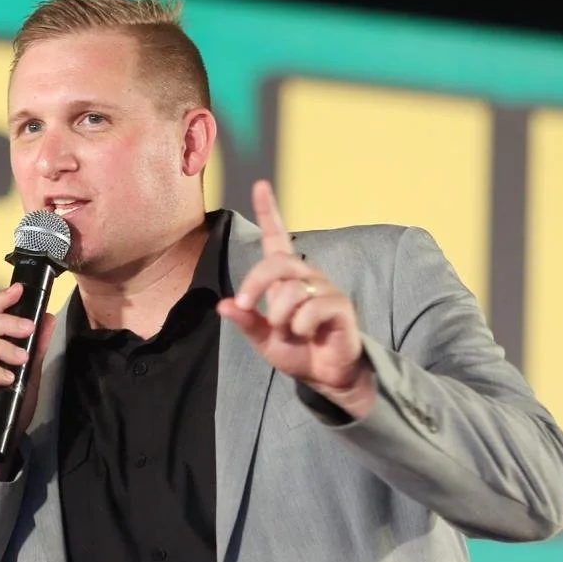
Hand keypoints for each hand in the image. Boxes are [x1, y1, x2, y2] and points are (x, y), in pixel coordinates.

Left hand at [217, 181, 374, 417]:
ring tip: (291, 332)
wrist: (326, 376)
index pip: (277, 237)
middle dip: (254, 284)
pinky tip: (310, 334)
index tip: (261, 185)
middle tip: (245, 307)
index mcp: (286, 278)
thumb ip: (245, 322)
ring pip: (291, 291)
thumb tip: (223, 306)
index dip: (269, 211)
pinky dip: (302, 326)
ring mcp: (325, 288)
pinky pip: (311, 309)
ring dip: (280, 318)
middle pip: (277, 263)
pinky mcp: (340, 306)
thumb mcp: (262, 339)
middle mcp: (306, 276)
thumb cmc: (296, 350)